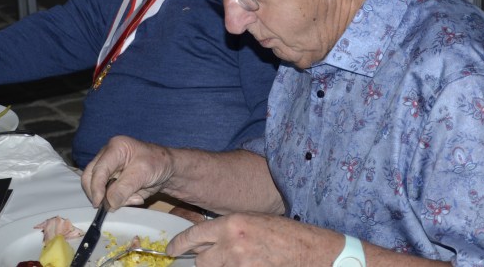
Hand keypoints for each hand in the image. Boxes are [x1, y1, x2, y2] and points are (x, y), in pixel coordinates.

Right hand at [81, 135, 174, 210]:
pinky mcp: (112, 179)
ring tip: (134, 198)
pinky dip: (118, 199)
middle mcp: (107, 155)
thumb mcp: (143, 174)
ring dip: (111, 198)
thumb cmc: (158, 163)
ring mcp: (108, 168)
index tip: (99, 204)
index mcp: (115, 147)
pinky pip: (107, 193)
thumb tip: (109, 203)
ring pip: (96, 187)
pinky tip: (134, 197)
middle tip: (112, 206)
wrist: (168, 169)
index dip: (96, 187)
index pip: (98, 169)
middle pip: (90, 177)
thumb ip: (124, 188)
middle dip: (100, 194)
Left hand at [167, 213, 344, 266]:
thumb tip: (205, 237)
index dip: (179, 244)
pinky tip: (247, 263)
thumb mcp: (252, 219)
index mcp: (231, 224)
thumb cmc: (284, 233)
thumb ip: (227, 228)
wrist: (311, 251)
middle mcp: (232, 245)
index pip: (193, 236)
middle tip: (215, 256)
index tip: (172, 249)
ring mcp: (239, 265)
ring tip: (238, 259)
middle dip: (205, 259)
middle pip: (200, 260)